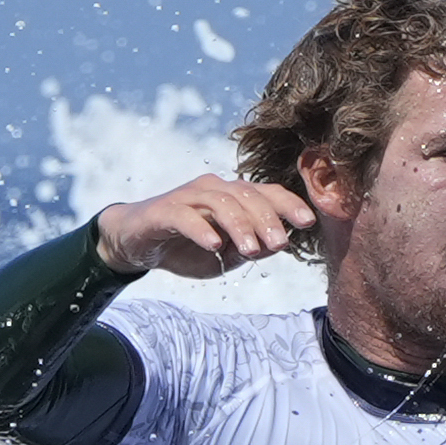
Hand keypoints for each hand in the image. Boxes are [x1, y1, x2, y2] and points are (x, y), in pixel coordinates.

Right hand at [94, 177, 314, 278]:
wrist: (137, 243)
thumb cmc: (186, 247)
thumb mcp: (225, 255)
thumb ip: (251, 248)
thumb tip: (280, 245)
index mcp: (233, 197)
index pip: (266, 193)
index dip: (288, 204)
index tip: (308, 222)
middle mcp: (214, 189)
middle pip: (247, 196)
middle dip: (267, 220)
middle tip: (280, 244)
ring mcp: (188, 197)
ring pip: (221, 203)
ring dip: (239, 226)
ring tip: (250, 250)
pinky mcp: (164, 210)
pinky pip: (185, 216)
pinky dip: (201, 230)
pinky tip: (214, 245)